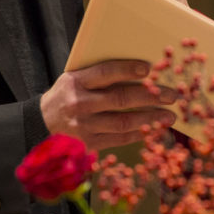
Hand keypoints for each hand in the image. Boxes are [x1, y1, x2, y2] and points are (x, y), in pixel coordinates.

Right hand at [40, 59, 176, 150]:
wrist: (41, 124)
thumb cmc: (65, 96)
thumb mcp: (73, 79)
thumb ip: (98, 75)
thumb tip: (140, 70)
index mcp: (75, 82)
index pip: (105, 73)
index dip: (128, 70)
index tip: (149, 69)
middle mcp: (79, 104)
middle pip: (120, 98)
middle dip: (150, 96)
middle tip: (172, 95)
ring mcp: (83, 126)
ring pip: (122, 122)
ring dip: (150, 119)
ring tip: (169, 116)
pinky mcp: (88, 144)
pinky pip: (118, 139)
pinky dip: (138, 134)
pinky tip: (153, 129)